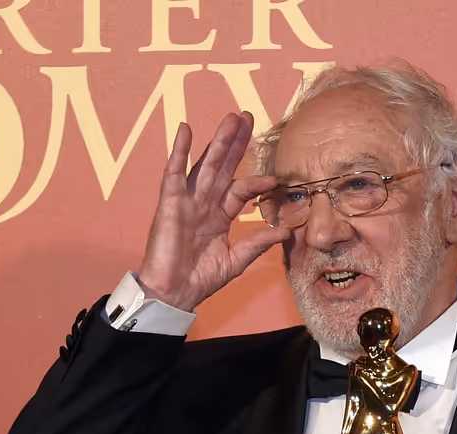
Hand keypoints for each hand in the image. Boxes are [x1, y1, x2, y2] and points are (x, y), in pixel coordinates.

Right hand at [137, 112, 289, 312]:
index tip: (275, 179)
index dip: (256, 182)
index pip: (240, 190)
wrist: (174, 292)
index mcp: (218, 217)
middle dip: (235, 143)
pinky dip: (179, 150)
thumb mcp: (236, 260)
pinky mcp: (170, 202)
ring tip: (231, 118)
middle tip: (248, 118)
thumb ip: (258, 243)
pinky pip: (174, 171)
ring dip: (217, 141)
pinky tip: (186, 129)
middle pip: (223, 167)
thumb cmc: (200, 279)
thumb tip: (286, 232)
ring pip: (205, 163)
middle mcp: (204, 204)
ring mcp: (187, 200)